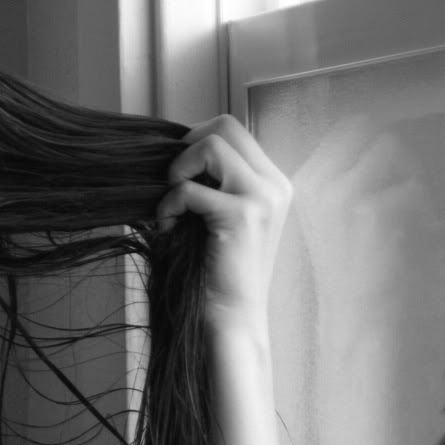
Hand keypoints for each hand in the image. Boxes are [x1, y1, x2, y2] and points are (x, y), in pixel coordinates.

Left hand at [156, 115, 292, 326]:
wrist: (232, 319)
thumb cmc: (218, 272)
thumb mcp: (222, 217)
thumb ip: (216, 183)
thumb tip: (178, 150)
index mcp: (273, 183)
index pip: (233, 130)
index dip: (196, 143)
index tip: (179, 176)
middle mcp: (275, 184)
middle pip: (225, 125)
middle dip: (187, 147)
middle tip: (173, 183)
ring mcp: (263, 197)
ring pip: (212, 143)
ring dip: (179, 170)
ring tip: (173, 204)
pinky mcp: (243, 215)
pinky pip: (190, 187)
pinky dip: (169, 204)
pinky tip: (168, 227)